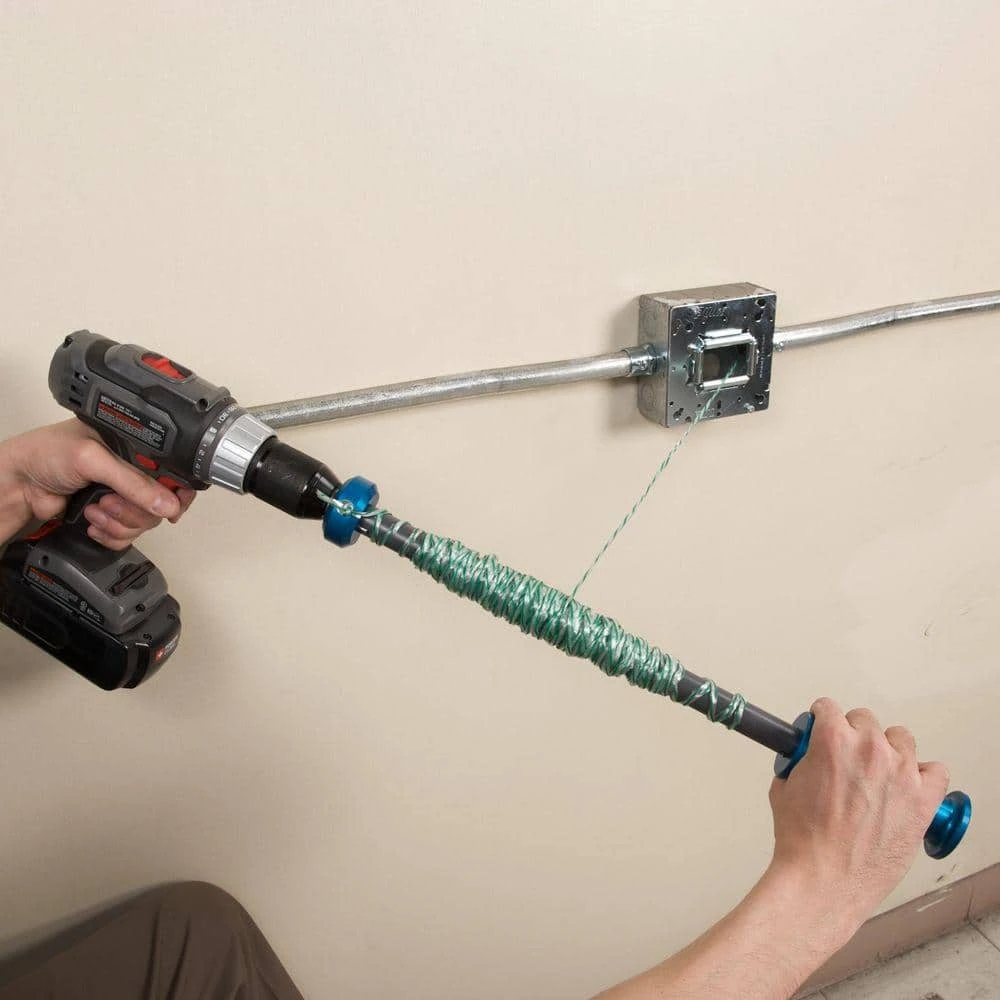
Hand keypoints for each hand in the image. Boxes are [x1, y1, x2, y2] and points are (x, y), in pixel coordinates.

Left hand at [0, 420, 195, 549]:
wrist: (17, 483)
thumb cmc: (47, 454)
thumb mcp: (93, 459)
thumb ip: (132, 482)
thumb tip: (168, 503)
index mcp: (136, 448)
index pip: (173, 472)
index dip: (178, 492)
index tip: (172, 507)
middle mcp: (132, 472)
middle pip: (160, 504)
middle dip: (133, 509)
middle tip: (108, 500)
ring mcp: (122, 496)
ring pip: (144, 523)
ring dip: (117, 522)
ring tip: (94, 509)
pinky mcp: (110, 516)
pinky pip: (127, 536)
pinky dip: (111, 534)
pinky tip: (93, 522)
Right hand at [767, 697, 948, 929]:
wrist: (824, 879)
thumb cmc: (803, 840)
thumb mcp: (784, 788)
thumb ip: (800, 763)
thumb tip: (807, 760)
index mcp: (832, 741)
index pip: (828, 708)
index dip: (821, 720)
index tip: (821, 730)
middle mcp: (870, 750)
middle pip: (865, 720)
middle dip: (852, 735)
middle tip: (845, 759)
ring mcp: (901, 774)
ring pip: (901, 738)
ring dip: (887, 749)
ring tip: (877, 773)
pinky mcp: (923, 801)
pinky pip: (936, 771)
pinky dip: (924, 774)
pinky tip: (908, 785)